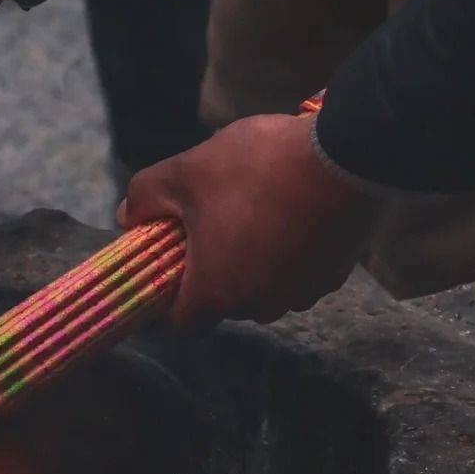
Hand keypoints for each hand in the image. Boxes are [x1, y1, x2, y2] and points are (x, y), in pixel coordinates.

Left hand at [119, 115, 379, 327]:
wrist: (345, 153)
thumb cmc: (256, 168)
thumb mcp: (184, 172)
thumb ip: (145, 198)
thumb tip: (129, 217)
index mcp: (218, 292)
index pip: (179, 320)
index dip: (164, 296)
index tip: (162, 266)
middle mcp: (262, 304)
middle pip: (221, 300)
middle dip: (208, 269)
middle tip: (203, 224)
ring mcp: (303, 292)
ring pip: (260, 285)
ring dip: (248, 259)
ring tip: (247, 210)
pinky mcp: (334, 275)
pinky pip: (295, 272)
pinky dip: (284, 251)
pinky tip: (284, 211)